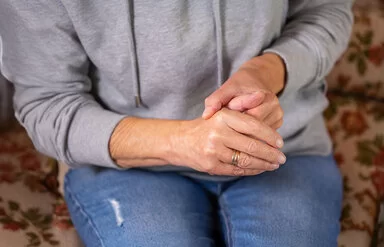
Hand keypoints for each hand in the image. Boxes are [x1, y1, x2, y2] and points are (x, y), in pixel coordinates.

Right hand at [170, 108, 285, 175]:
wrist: (181, 140)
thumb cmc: (208, 126)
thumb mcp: (222, 113)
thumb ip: (244, 115)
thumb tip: (272, 129)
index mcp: (223, 116)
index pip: (253, 126)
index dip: (270, 135)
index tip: (281, 143)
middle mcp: (218, 133)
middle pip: (253, 146)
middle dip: (271, 154)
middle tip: (282, 158)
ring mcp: (213, 151)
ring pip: (247, 160)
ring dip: (264, 164)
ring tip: (274, 164)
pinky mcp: (211, 165)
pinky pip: (237, 170)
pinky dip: (252, 170)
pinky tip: (260, 168)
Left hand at [202, 53, 285, 127]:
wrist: (255, 81)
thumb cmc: (238, 86)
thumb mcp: (225, 89)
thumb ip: (215, 100)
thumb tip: (206, 115)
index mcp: (264, 96)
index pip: (247, 116)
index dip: (234, 116)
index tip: (228, 109)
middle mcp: (274, 107)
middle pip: (253, 128)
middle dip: (238, 126)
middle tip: (228, 121)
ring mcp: (278, 117)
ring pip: (258, 134)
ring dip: (244, 131)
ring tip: (235, 123)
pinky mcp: (277, 125)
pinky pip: (261, 136)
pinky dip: (250, 134)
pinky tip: (242, 129)